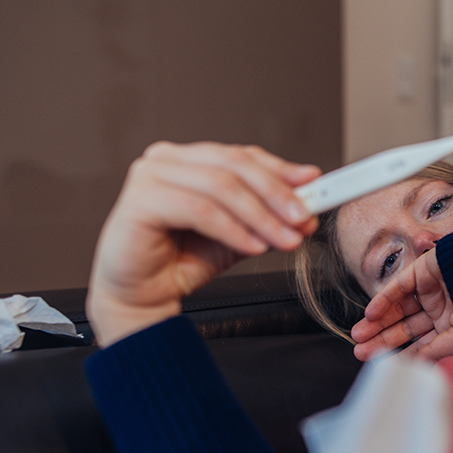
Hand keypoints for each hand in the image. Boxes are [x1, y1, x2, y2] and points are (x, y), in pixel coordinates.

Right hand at [87, 141, 319, 345]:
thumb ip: (266, 217)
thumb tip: (307, 210)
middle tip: (303, 217)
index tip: (312, 185)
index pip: (242, 156)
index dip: (280, 169)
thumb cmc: (180, 260)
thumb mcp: (238, 234)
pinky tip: (252, 246)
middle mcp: (167, 160)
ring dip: (260, 215)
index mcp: (188, 159)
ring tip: (284, 239)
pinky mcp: (139, 201)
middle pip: (234, 165)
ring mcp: (150, 176)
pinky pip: (200, 211)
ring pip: (221, 186)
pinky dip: (233, 229)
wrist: (142, 296)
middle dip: (276, 193)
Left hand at [351, 248, 452, 361]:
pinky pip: (398, 287)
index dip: (401, 354)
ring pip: (397, 309)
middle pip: (404, 327)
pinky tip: (370, 315)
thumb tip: (414, 366)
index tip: (382, 365)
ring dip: (377, 323)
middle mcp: (440, 309)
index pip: (421, 344)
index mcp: (451, 327)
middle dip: (382, 340)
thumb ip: (437, 351)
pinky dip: (383, 300)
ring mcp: (431, 290)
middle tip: (360, 352)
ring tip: (358, 337)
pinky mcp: (423, 271)